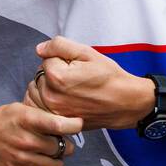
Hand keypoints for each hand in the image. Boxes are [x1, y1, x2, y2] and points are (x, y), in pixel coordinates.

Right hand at [0, 103, 78, 165]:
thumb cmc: (2, 119)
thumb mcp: (22, 109)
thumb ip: (43, 116)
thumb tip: (69, 125)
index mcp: (27, 119)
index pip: (59, 125)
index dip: (75, 126)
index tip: (77, 125)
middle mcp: (25, 140)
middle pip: (60, 146)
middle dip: (64, 144)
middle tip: (59, 141)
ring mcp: (20, 159)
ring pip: (55, 164)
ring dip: (58, 159)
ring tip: (51, 154)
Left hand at [25, 36, 153, 130]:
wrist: (125, 103)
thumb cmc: (109, 77)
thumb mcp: (88, 52)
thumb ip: (60, 46)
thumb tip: (40, 49)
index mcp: (57, 77)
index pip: (46, 58)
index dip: (62, 59)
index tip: (77, 66)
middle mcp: (51, 96)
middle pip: (41, 74)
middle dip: (55, 72)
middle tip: (76, 78)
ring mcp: (53, 111)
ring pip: (39, 89)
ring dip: (50, 86)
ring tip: (72, 89)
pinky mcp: (57, 120)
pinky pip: (42, 105)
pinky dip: (50, 100)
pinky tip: (67, 99)